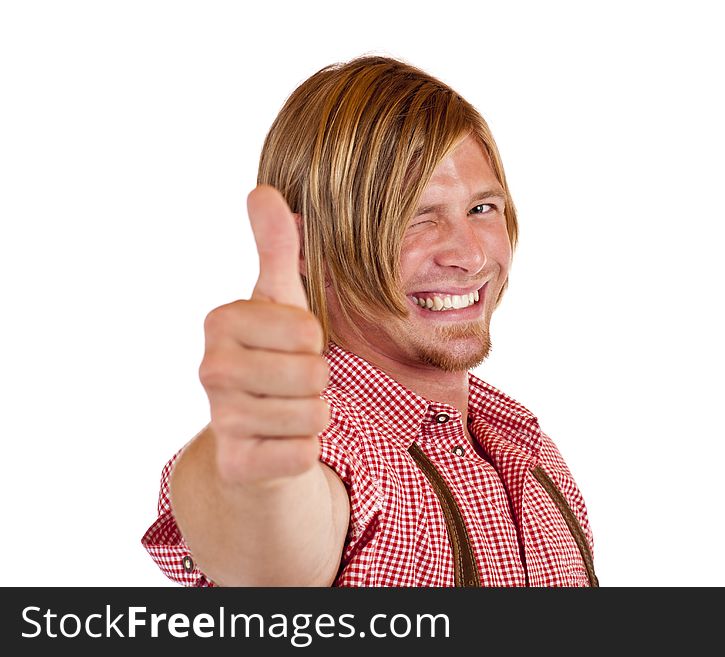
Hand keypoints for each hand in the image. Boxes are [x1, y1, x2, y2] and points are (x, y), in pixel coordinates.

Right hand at [198, 185, 329, 483]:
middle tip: (291, 383)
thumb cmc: (272, 359)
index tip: (289, 347)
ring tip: (287, 410)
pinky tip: (280, 444)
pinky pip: (304, 454)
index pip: (306, 329)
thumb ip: (275, 248)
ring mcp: (219, 419)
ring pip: (313, 414)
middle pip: (312, 372)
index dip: (312, 341)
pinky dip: (304, 450)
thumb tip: (263, 189)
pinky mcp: (237, 464)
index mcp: (221, 322)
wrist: (254, 436)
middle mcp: (211, 369)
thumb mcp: (277, 301)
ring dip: (313, 415)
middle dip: (316, 381)